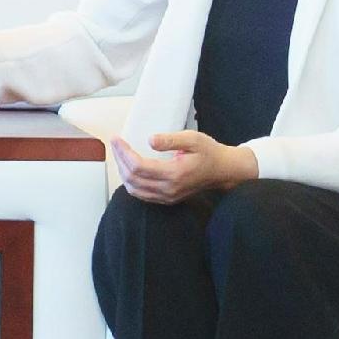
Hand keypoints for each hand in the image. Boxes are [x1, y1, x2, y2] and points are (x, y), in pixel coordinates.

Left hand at [108, 130, 255, 203]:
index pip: (138, 166)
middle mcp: (168, 189)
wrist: (222, 170)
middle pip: (132, 178)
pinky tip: (129, 168)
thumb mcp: (193, 139)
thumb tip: (149, 140)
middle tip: (116, 143)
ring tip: (120, 154)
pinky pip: (142, 194)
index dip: (123, 152)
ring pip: (134, 189)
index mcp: (174, 173)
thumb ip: (171, 140)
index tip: (117, 138)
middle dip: (119, 159)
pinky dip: (130, 182)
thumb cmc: (209, 152)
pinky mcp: (167, 199)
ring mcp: (167, 196)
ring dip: (122, 172)